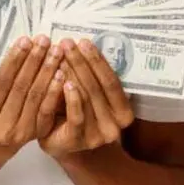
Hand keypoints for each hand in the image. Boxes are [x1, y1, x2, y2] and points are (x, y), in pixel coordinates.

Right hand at [0, 35, 65, 150]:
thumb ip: (2, 81)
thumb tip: (22, 51)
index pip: (2, 81)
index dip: (14, 60)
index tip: (25, 40)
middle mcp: (3, 124)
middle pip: (20, 87)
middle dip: (33, 61)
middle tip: (44, 41)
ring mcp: (21, 131)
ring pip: (35, 97)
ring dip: (47, 72)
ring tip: (56, 53)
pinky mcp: (37, 134)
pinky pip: (47, 109)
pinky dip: (54, 91)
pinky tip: (61, 75)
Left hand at [38, 38, 134, 158]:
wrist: (60, 143)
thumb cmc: (73, 112)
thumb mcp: (87, 94)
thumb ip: (90, 76)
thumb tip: (83, 44)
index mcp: (124, 113)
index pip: (112, 82)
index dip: (97, 61)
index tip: (84, 42)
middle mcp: (115, 127)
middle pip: (98, 88)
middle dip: (81, 62)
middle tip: (67, 44)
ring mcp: (96, 136)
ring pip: (86, 98)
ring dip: (72, 74)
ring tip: (60, 56)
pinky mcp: (77, 141)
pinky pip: (75, 115)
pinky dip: (70, 97)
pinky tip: (63, 81)